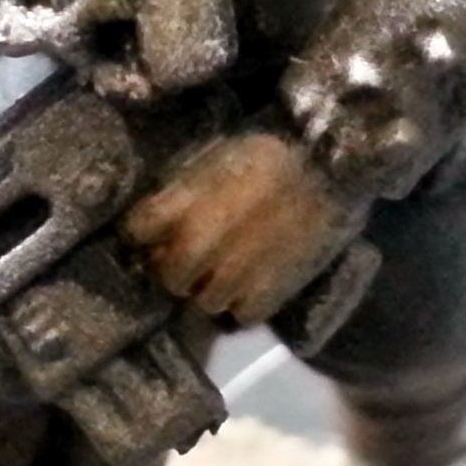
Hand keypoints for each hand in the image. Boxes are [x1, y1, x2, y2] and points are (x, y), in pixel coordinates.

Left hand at [122, 130, 363, 326]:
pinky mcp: (266, 294)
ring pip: (202, 302)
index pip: (136, 233)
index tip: (155, 233)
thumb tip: (159, 222)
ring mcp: (230, 275)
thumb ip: (180, 194)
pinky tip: (257, 281)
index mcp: (179, 205)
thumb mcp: (210, 158)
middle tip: (198, 256)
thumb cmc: (267, 149)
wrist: (329, 160)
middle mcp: (195, 246)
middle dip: (179, 268)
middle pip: (168, 277)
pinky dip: (244, 303)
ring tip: (232, 269)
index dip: (144, 234)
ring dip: (212, 289)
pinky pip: (240, 316)